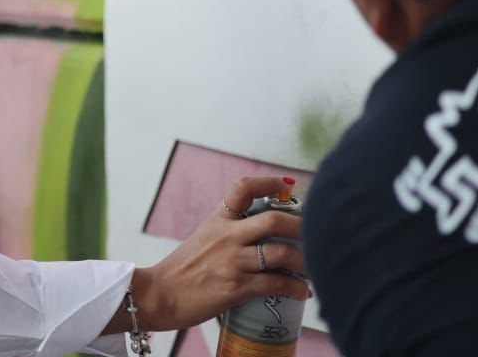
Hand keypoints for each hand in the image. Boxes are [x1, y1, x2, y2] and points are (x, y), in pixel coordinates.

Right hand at [127, 176, 309, 332]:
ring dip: (307, 262)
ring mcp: (232, 261)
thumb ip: (229, 233)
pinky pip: (276, 284)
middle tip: (318, 235)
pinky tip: (303, 292)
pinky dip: (296, 288)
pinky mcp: (236, 287)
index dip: (270, 182)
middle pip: (274, 220)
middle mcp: (226, 236)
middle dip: (303, 227)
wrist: (160, 295)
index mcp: (218, 220)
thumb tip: (262, 234)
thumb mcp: (203, 239)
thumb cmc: (182, 270)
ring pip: (282, 253)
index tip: (288, 185)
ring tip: (317, 268)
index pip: (243, 188)